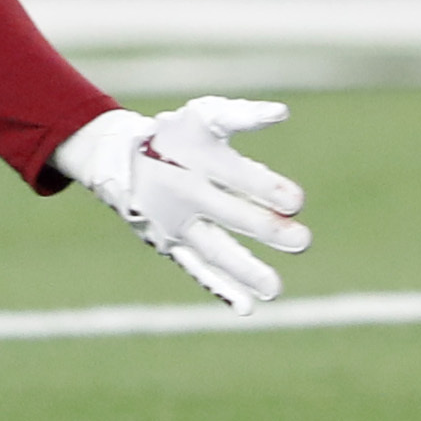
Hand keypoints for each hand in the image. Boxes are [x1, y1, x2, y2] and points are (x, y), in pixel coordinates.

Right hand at [54, 97, 310, 310]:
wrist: (117, 160)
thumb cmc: (175, 135)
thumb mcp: (204, 116)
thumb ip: (243, 115)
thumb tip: (281, 113)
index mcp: (199, 160)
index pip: (238, 176)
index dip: (266, 188)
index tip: (297, 203)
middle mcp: (186, 194)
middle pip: (230, 215)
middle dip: (266, 229)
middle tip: (303, 241)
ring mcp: (176, 225)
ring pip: (213, 250)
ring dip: (244, 270)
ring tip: (276, 289)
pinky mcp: (170, 245)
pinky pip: (196, 269)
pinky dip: (219, 288)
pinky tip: (247, 307)